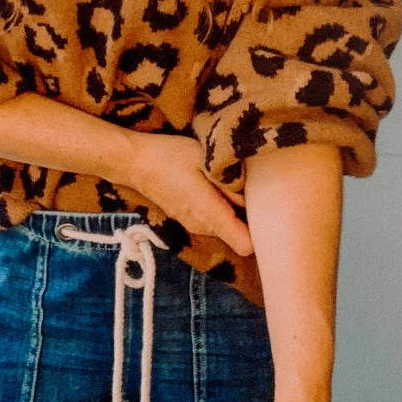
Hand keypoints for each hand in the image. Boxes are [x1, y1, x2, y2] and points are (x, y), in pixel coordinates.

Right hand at [123, 133, 253, 256]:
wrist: (134, 162)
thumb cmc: (170, 156)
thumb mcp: (206, 160)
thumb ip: (231, 181)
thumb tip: (254, 196)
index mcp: (211, 214)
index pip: (246, 245)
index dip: (261, 233)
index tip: (267, 212)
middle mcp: (203, 227)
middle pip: (238, 235)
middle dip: (249, 217)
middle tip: (251, 189)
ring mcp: (193, 224)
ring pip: (225, 226)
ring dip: (232, 211)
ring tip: (231, 183)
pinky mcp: (186, 218)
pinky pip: (212, 219)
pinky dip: (219, 208)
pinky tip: (213, 185)